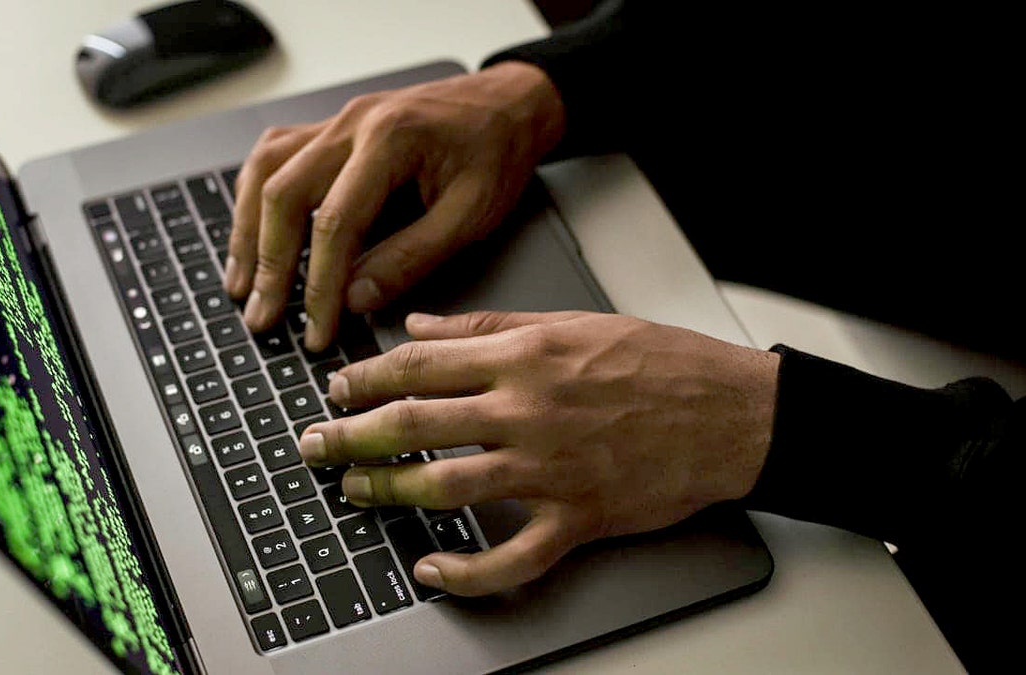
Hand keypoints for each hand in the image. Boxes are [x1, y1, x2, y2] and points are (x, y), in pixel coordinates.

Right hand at [224, 62, 565, 350]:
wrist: (508, 105)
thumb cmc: (496, 152)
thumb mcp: (471, 214)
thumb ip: (412, 257)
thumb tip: (356, 299)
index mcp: (391, 139)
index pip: (336, 222)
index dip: (321, 284)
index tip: (317, 330)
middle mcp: (352, 124)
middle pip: (284, 193)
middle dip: (269, 264)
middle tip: (263, 317)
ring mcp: (336, 122)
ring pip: (266, 171)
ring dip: (247, 230)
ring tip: (241, 284)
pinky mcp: (331, 129)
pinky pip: (275, 157)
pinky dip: (255, 197)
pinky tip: (250, 231)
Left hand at [297, 311, 779, 595]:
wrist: (731, 414)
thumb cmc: (660, 362)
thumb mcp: (571, 322)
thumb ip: (488, 325)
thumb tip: (421, 326)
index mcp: (524, 356)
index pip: (420, 365)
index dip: (365, 378)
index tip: (336, 388)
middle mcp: (527, 410)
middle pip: (414, 425)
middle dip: (351, 436)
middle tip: (315, 444)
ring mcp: (549, 469)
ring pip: (446, 487)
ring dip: (389, 492)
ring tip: (354, 492)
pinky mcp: (576, 519)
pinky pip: (511, 558)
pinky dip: (466, 573)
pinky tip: (432, 571)